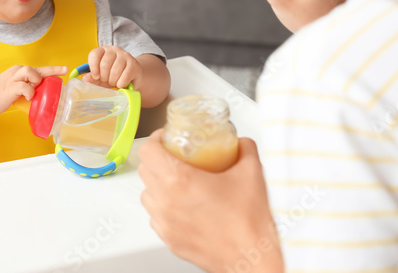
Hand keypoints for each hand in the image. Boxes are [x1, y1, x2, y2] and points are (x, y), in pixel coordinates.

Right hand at [0, 65, 67, 114]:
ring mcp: (13, 79)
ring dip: (36, 81)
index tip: (65, 70)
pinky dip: (29, 92)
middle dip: (46, 75)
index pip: (40, 69)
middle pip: (37, 68)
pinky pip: (23, 86)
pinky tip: (28, 97)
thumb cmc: (2, 93)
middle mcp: (18, 72)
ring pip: (30, 71)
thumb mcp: (17, 88)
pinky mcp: (9, 88)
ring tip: (33, 90)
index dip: (54, 69)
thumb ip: (28, 88)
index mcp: (21, 72)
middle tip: (46, 86)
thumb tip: (43, 95)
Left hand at [82, 46, 141, 89]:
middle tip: (107, 80)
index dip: (93, 67)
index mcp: (103, 50)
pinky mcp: (133, 64)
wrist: (132, 76)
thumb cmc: (113, 76)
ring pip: (115, 71)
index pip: (94, 54)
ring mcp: (125, 55)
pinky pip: (125, 76)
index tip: (96, 77)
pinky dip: (121, 84)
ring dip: (113, 81)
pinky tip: (121, 84)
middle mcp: (114, 50)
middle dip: (104, 77)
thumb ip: (92, 78)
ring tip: (114, 82)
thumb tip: (84, 78)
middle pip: (105, 64)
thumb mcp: (101, 77)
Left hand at [138, 131, 283, 272]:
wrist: (252, 258)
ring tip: (178, 182)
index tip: (166, 139)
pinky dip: (164, 208)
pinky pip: (156, 218)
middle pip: (145, 170)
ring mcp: (166, 223)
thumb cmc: (248, 222)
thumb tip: (240, 143)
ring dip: (158, 184)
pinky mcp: (169, 240)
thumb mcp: (251, 172)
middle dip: (157, 159)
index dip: (155, 139)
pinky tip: (183, 206)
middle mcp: (167, 202)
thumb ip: (245, 149)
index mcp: (180, 180)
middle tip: (175, 157)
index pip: (148, 151)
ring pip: (147, 195)